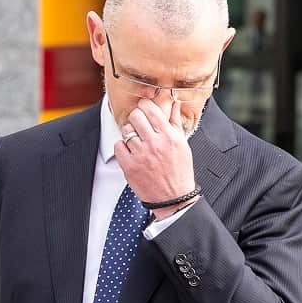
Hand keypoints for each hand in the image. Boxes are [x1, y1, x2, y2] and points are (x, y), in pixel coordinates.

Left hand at [116, 99, 196, 218]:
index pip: (151, 109)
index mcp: (170, 137)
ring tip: (136, 140)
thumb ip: (175, 123)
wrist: (173, 198)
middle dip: (136, 118)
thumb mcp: (183, 146)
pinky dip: (122, 146)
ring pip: (126, 130)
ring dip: (129, 132)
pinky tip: (131, 151)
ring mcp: (141, 155)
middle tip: (139, 123)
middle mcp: (155, 144)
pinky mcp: (129, 166)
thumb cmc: (179, 172)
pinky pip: (118, 145)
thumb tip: (173, 104)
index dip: (145, 105)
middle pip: (136, 116)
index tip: (143, 107)